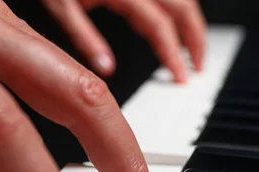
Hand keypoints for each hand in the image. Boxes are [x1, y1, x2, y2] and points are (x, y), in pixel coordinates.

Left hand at [41, 0, 206, 81]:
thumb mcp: (60, 4)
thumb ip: (84, 36)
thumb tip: (106, 69)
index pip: (160, 27)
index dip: (174, 54)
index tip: (182, 77)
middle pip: (183, 7)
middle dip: (195, 38)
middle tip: (198, 66)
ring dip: (191, 20)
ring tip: (193, 47)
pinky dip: (178, 6)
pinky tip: (175, 20)